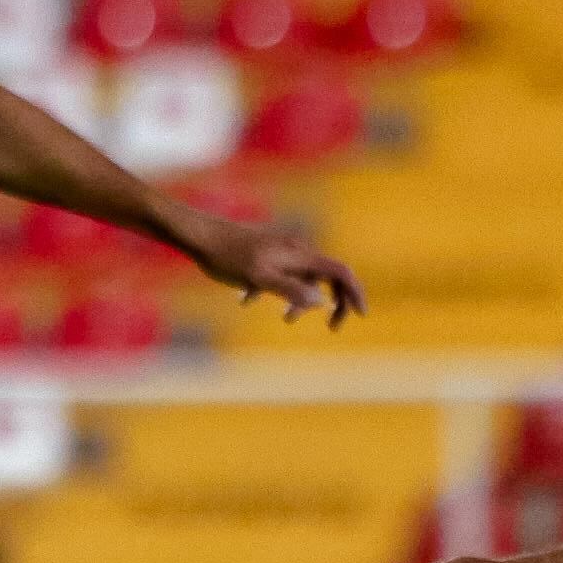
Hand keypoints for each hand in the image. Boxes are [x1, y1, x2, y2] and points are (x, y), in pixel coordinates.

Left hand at [183, 213, 367, 330]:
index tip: (361, 315)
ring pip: (303, 278)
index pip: (340, 271)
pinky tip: (247, 301)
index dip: (355, 292)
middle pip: (327, 276)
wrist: (200, 236)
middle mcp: (296, 251)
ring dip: (301, 301)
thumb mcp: (260, 278)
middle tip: (331, 327)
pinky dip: (274, 292)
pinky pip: (281, 275)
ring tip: (285, 321)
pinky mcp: (265, 255)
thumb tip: (323, 302)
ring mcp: (281, 252)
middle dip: (333, 302)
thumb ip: (292, 290)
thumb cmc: (228, 258)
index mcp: (300, 255)